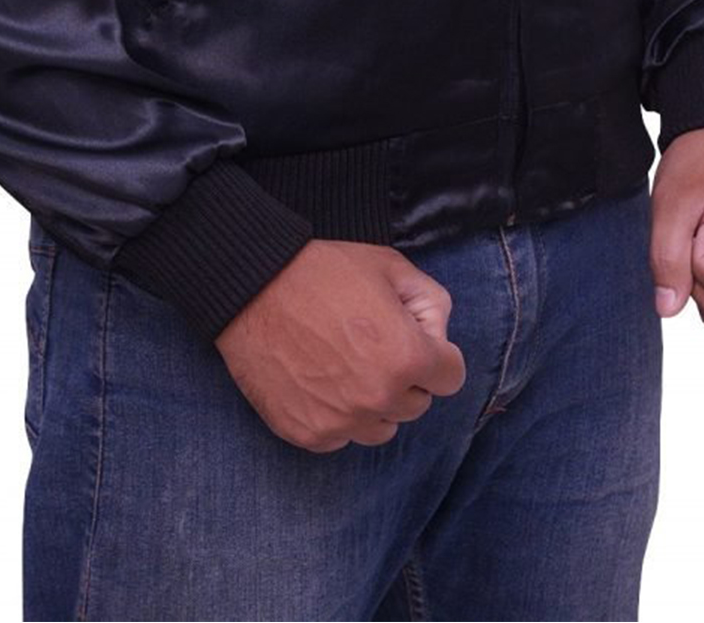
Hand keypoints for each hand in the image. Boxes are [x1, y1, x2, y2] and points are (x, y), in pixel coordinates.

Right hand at [213, 239, 466, 451]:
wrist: (253, 285)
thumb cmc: (323, 271)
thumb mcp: (390, 266)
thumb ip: (431, 302)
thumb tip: (437, 337)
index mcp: (407, 357)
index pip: (450, 378)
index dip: (435, 353)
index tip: (413, 339)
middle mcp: (378, 398)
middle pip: (416, 404)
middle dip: (404, 377)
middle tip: (372, 345)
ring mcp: (341, 422)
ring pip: (380, 428)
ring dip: (374, 403)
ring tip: (345, 365)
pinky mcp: (307, 434)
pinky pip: (341, 437)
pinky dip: (337, 415)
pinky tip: (319, 379)